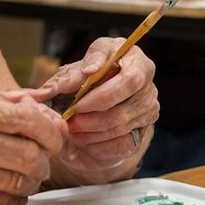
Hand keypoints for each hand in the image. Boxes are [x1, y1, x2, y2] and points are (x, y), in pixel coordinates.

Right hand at [0, 91, 67, 204]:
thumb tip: (42, 110)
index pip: (26, 119)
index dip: (51, 130)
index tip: (56, 136)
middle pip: (28, 155)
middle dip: (44, 160)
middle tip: (41, 160)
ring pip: (19, 183)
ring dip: (30, 181)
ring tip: (22, 175)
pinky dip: (12, 200)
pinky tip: (4, 191)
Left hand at [29, 37, 158, 179]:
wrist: (95, 102)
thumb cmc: (86, 79)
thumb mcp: (74, 72)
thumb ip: (65, 79)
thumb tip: (56, 89)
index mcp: (133, 57)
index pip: (130, 79)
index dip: (102, 93)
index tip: (77, 101)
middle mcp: (147, 82)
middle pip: (123, 107)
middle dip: (91, 116)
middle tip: (69, 120)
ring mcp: (148, 108)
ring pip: (121, 127)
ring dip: (92, 132)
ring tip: (72, 131)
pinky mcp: (143, 131)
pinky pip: (123, 145)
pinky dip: (99, 146)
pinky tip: (84, 141)